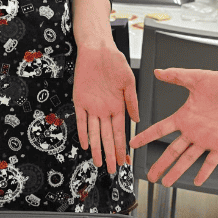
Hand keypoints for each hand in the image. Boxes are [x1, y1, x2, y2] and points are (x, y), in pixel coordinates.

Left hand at [73, 43, 138, 173]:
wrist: (98, 48)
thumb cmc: (115, 61)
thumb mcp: (129, 81)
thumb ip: (132, 101)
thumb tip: (137, 119)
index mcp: (118, 106)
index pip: (119, 132)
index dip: (121, 147)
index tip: (124, 159)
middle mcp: (105, 109)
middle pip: (107, 136)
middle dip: (110, 153)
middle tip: (112, 169)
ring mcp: (92, 106)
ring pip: (94, 132)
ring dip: (97, 148)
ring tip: (99, 162)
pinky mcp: (80, 100)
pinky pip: (81, 120)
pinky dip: (83, 132)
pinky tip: (85, 144)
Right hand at [129, 66, 217, 186]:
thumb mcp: (196, 78)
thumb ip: (177, 76)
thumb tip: (158, 71)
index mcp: (185, 116)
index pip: (160, 129)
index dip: (146, 137)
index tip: (134, 143)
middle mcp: (193, 130)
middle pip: (172, 151)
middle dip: (160, 164)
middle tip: (151, 175)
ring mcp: (206, 139)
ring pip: (187, 159)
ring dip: (177, 171)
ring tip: (167, 182)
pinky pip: (211, 161)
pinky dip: (204, 172)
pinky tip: (197, 180)